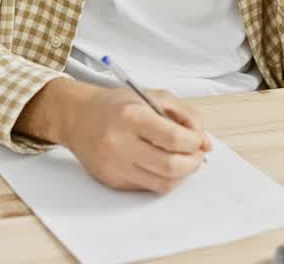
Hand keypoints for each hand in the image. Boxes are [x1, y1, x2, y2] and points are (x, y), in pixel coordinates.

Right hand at [62, 87, 211, 193]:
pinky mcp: (112, 180)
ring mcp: (114, 165)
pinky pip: (147, 187)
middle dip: (193, 163)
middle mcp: (120, 143)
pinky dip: (162, 178)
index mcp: (131, 116)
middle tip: (195, 155)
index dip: (195, 142)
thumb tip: (206, 144)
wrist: (77, 117)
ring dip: (181, 175)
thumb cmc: (117, 105)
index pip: (176, 139)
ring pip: (163, 183)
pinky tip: (161, 164)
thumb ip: (185, 115)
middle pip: (172, 167)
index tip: (197, 139)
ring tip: (182, 160)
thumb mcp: (153, 96)